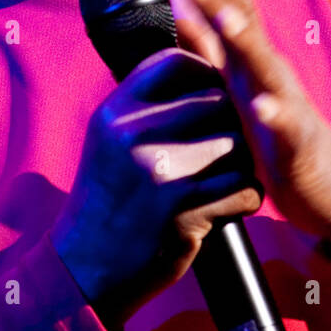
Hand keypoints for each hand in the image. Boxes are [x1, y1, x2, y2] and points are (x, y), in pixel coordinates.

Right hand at [51, 48, 264, 328]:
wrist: (84, 268)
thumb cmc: (106, 199)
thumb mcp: (108, 138)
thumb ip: (144, 105)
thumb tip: (195, 66)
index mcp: (116, 112)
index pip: (176, 63)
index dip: (205, 72)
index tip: (213, 95)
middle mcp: (135, 135)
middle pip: (217, 101)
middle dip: (232, 122)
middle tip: (227, 146)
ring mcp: (160, 172)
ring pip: (237, 143)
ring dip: (243, 161)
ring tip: (229, 177)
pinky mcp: (184, 210)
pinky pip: (244, 187)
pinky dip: (246, 197)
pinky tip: (230, 205)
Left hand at [173, 0, 330, 247]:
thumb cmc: (278, 136)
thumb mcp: (240, 87)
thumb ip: (212, 49)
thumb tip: (183, 6)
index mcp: (254, 65)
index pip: (237, 14)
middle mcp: (271, 77)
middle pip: (248, 27)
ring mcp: (287, 107)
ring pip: (266, 70)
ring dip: (246, 41)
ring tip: (225, 16)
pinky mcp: (297, 145)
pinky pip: (286, 128)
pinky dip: (275, 115)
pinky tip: (264, 106)